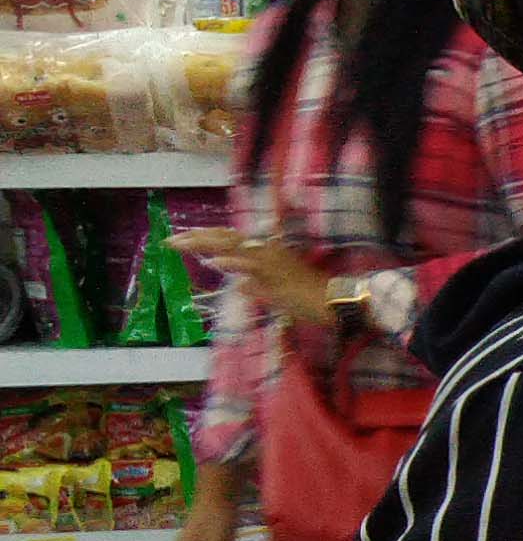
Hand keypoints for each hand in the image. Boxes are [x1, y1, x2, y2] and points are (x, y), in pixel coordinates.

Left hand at [176, 231, 338, 329]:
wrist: (335, 302)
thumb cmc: (309, 299)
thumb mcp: (276, 293)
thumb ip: (257, 288)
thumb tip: (241, 287)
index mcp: (265, 253)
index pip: (229, 240)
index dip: (205, 238)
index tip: (181, 241)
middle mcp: (265, 250)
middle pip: (225, 238)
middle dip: (196, 238)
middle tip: (170, 241)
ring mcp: (270, 260)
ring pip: (233, 246)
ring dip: (205, 243)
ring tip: (181, 243)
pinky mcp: (276, 273)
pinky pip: (250, 265)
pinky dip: (232, 262)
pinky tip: (213, 261)